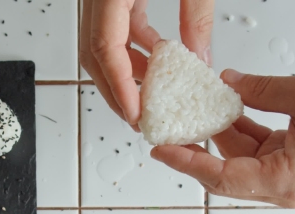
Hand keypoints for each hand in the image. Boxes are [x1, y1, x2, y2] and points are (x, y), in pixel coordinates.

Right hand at [80, 0, 214, 126]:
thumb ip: (196, 15)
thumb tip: (200, 56)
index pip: (105, 47)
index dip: (119, 85)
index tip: (135, 114)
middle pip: (95, 54)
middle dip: (116, 91)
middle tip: (139, 118)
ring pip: (103, 44)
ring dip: (127, 71)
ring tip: (152, 94)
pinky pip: (117, 28)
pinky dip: (134, 48)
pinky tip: (155, 59)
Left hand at [150, 69, 294, 207]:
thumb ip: (261, 90)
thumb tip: (228, 85)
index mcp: (286, 180)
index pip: (221, 178)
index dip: (187, 163)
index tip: (161, 149)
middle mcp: (284, 186)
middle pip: (226, 172)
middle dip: (197, 149)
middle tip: (169, 129)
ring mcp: (290, 175)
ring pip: (240, 159)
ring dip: (220, 134)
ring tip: (195, 110)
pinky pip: (257, 149)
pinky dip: (241, 129)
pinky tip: (228, 107)